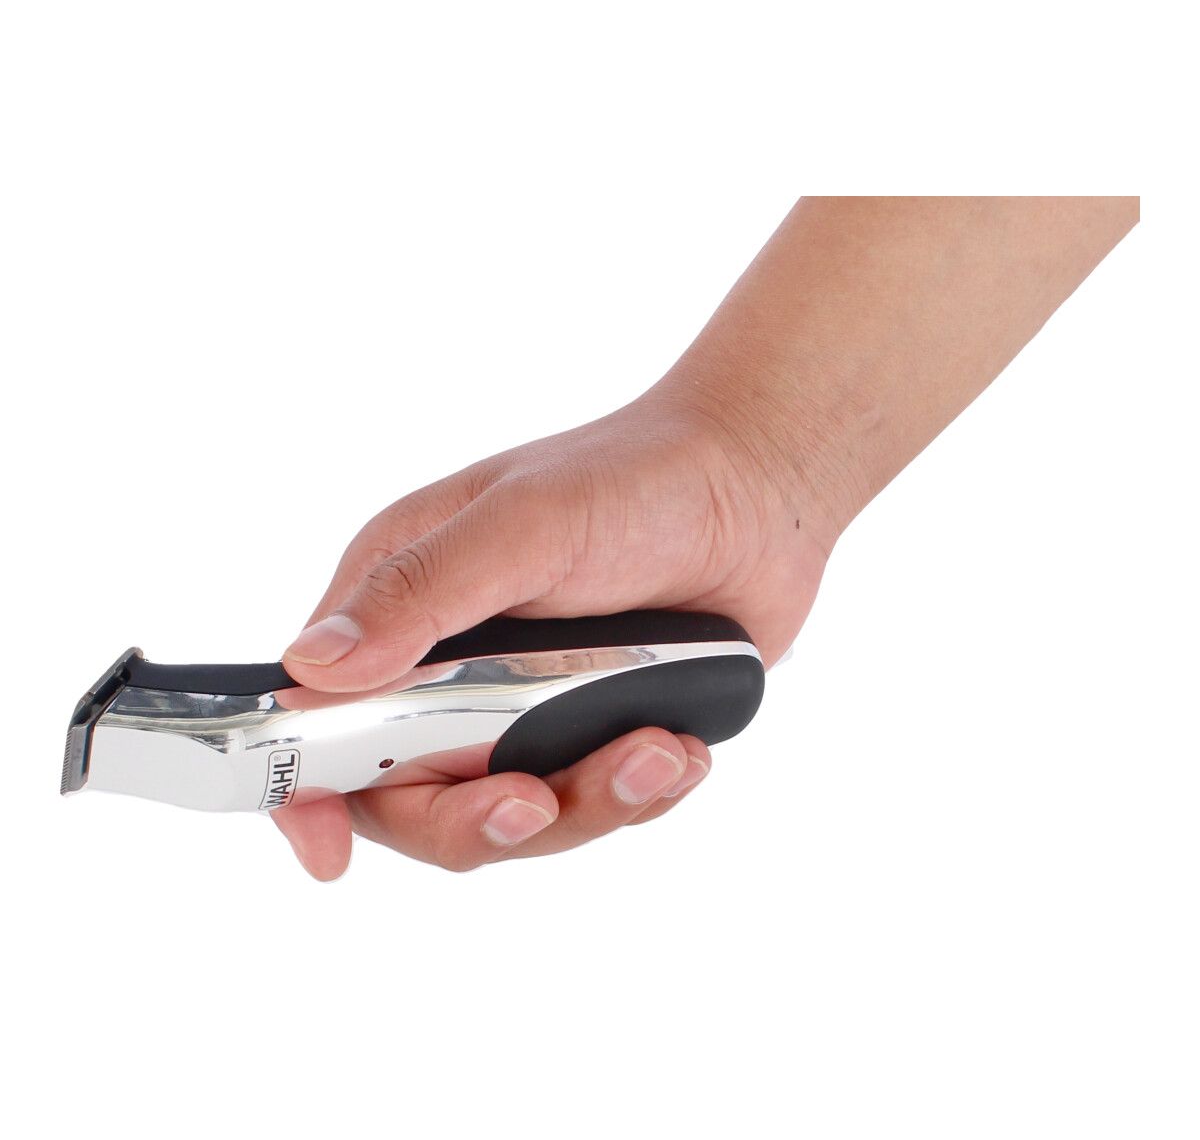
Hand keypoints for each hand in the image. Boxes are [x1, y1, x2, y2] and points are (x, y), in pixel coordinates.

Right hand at [272, 391, 834, 878]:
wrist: (757, 489)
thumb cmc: (633, 480)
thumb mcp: (524, 522)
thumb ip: (421, 592)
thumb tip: (310, 668)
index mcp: (403, 601)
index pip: (322, 717)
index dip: (309, 792)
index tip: (330, 853)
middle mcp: (450, 665)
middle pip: (414, 798)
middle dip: (480, 817)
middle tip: (539, 799)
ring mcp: (522, 705)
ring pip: (513, 816)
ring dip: (584, 803)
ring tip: (657, 749)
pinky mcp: (590, 731)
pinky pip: (590, 806)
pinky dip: (635, 795)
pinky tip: (679, 747)